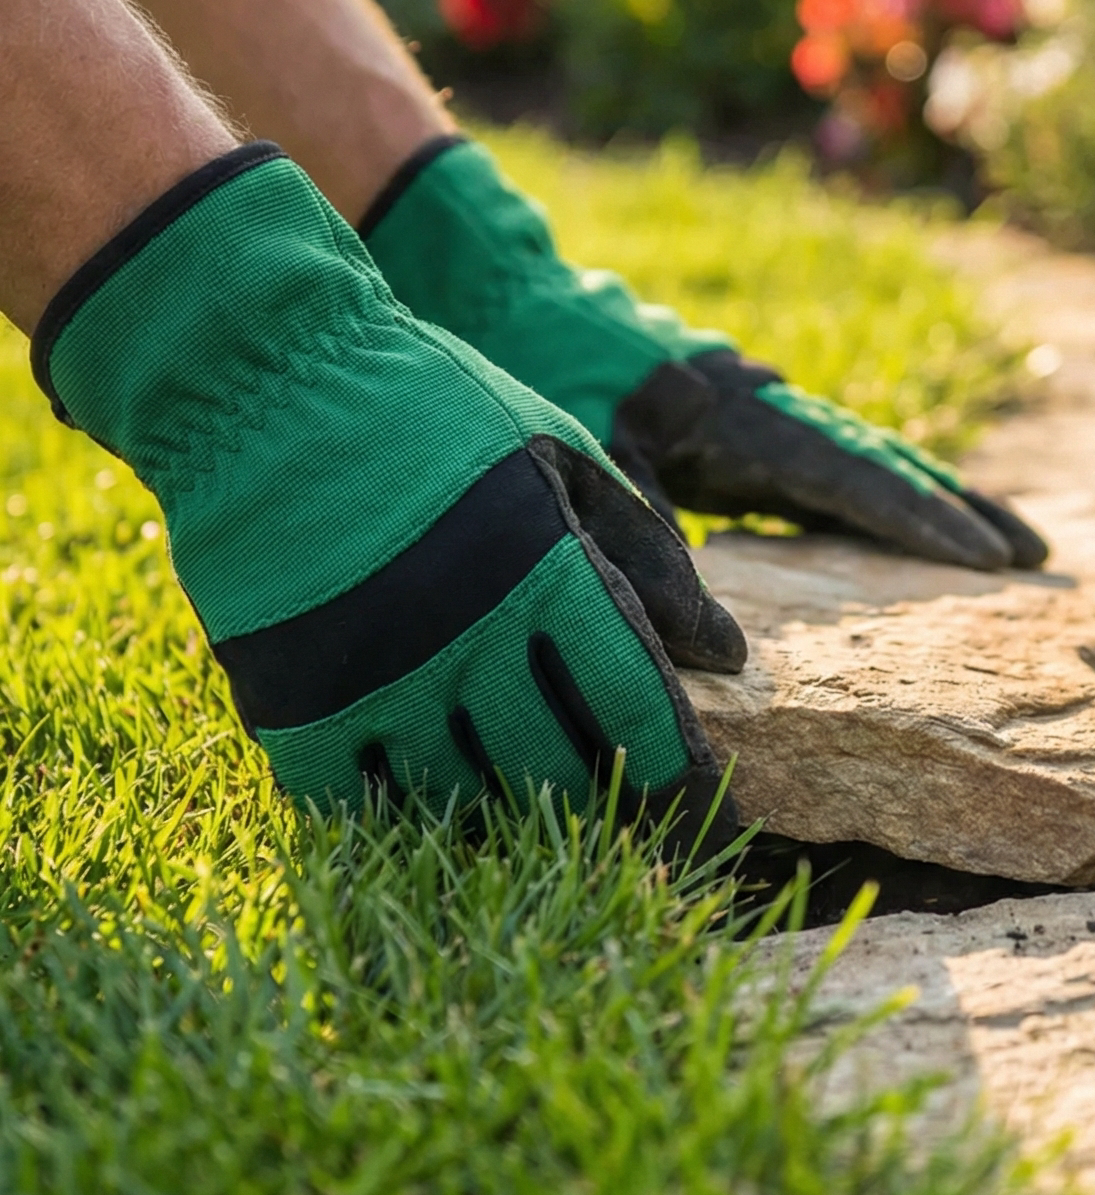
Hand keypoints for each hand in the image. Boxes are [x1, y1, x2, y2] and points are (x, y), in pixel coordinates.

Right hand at [36, 146, 746, 860]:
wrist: (267, 383)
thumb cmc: (431, 409)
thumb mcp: (562, 456)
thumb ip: (644, 557)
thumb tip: (728, 653)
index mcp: (547, 573)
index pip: (638, 709)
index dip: (681, 775)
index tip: (710, 812)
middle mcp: (470, 640)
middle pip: (561, 769)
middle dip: (600, 796)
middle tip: (616, 802)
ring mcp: (378, 680)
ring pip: (466, 798)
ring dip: (503, 802)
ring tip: (522, 789)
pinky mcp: (295, 704)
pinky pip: (362, 804)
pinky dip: (400, 807)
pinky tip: (422, 787)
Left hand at [364, 136, 1048, 572]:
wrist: (502, 291)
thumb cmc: (541, 381)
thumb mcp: (595, 478)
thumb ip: (655, 567)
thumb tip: (726, 661)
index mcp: (740, 416)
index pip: (854, 478)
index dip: (924, 524)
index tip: (992, 563)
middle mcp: (762, 401)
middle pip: (883, 457)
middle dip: (961, 508)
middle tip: (1038, 556)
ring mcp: (753, 398)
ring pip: (863, 447)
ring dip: (933, 491)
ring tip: (1003, 538)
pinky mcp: (732, 406)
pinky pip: (827, 448)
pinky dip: (878, 480)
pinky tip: (896, 512)